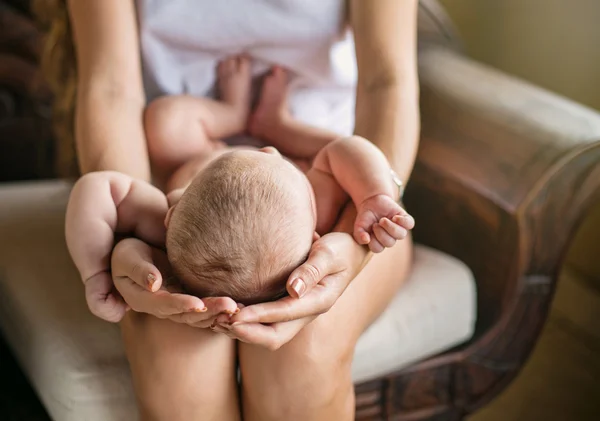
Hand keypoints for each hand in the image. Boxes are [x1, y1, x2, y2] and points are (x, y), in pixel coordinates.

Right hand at [111, 238, 238, 326]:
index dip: (181, 306)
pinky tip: (243, 306)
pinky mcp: (193, 296)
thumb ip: (139, 270)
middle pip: (188, 315)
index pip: (165, 306)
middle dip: (210, 312)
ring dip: (221, 314)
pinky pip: (209, 308)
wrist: (140, 246)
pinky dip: (224, 309)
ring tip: (241, 309)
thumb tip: (153, 284)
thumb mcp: (127, 258)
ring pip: (202, 315)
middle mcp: (164, 307)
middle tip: (231, 307)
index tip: (198, 304)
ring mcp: (180, 303)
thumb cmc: (129, 251)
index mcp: (144, 300)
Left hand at [213, 232, 365, 349]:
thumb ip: (313, 269)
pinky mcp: (289, 308)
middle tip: (220, 322)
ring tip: (217, 321)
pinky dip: (247, 322)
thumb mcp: (330, 253)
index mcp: (320, 301)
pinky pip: (267, 324)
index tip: (236, 314)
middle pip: (275, 336)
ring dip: (243, 331)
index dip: (259, 315)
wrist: (350, 252)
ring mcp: (298, 313)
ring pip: (268, 334)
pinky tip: (227, 313)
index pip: (285, 313)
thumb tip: (294, 289)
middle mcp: (308, 312)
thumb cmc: (340, 248)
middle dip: (247, 332)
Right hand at [354, 194, 414, 252]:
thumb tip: (366, 240)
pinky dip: (402, 221)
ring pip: (401, 235)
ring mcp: (399, 229)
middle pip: (389, 243)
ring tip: (383, 220)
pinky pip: (409, 224)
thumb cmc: (366, 217)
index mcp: (379, 242)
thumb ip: (359, 234)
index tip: (370, 229)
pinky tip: (394, 217)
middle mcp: (390, 238)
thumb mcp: (359, 225)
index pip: (378, 248)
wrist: (372, 202)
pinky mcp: (405, 219)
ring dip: (391, 227)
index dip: (373, 240)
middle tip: (376, 223)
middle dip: (381, 232)